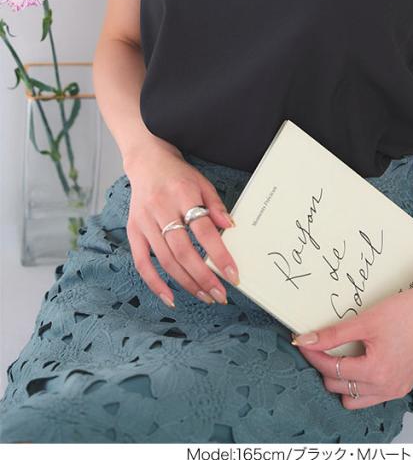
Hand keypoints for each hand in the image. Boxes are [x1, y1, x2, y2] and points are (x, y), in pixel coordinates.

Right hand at [123, 140, 238, 308]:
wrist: (147, 162)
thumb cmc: (178, 175)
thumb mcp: (203, 183)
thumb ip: (216, 206)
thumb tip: (231, 229)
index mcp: (183, 195)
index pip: (203, 230)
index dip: (219, 255)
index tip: (232, 274)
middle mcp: (161, 209)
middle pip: (183, 251)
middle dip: (203, 277)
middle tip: (220, 294)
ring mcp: (145, 222)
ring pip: (165, 260)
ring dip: (186, 282)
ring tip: (205, 296)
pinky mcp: (133, 231)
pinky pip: (142, 263)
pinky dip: (155, 283)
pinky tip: (171, 297)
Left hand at [292, 284, 412, 408]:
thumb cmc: (405, 312)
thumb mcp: (364, 321)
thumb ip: (333, 334)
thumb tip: (305, 341)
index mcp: (376, 372)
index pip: (332, 370)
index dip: (314, 356)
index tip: (302, 343)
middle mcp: (386, 387)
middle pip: (339, 387)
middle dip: (326, 368)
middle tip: (320, 347)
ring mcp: (395, 390)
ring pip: (353, 399)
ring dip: (342, 382)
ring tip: (339, 359)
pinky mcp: (401, 387)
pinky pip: (371, 397)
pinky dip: (359, 385)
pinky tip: (358, 365)